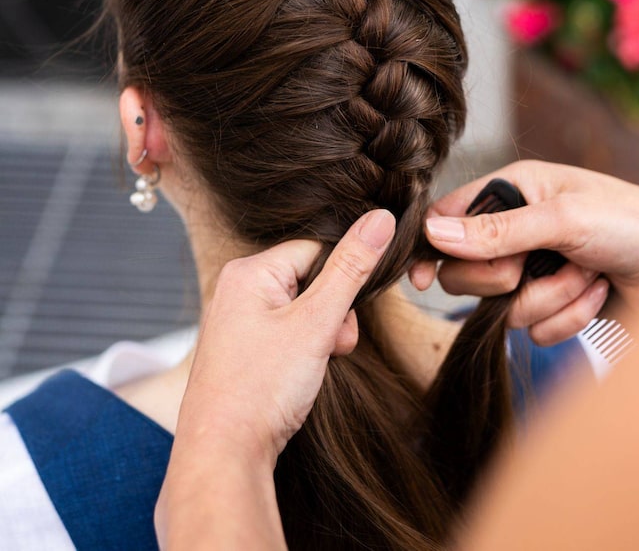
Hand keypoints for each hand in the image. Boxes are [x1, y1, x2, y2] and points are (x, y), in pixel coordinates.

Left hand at [179, 207, 395, 463]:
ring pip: (300, 310)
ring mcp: (235, 322)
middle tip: (331, 346)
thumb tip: (380, 217)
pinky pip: (284, 333)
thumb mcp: (317, 322)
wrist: (223, 455)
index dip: (341, 280)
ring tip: (315, 365)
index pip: (316, 248)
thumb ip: (351, 268)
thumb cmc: (260, 388)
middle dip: (332, 314)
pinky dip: (302, 351)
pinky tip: (298, 378)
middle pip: (308, 280)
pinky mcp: (240, 351)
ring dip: (321, 335)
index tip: (346, 315)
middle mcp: (235, 290)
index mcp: (247, 271)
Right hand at [412, 160, 638, 344]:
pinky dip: (570, 317)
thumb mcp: (561, 218)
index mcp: (515, 190)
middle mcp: (520, 230)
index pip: (450, 218)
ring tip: (589, 274)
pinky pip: (537, 331)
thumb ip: (495, 231)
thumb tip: (432, 234)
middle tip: (535, 264)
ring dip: (551, 297)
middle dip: (504, 278)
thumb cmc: (633, 222)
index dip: (431, 247)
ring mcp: (538, 270)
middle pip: (468, 272)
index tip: (421, 278)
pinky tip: (600, 293)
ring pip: (504, 308)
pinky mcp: (557, 305)